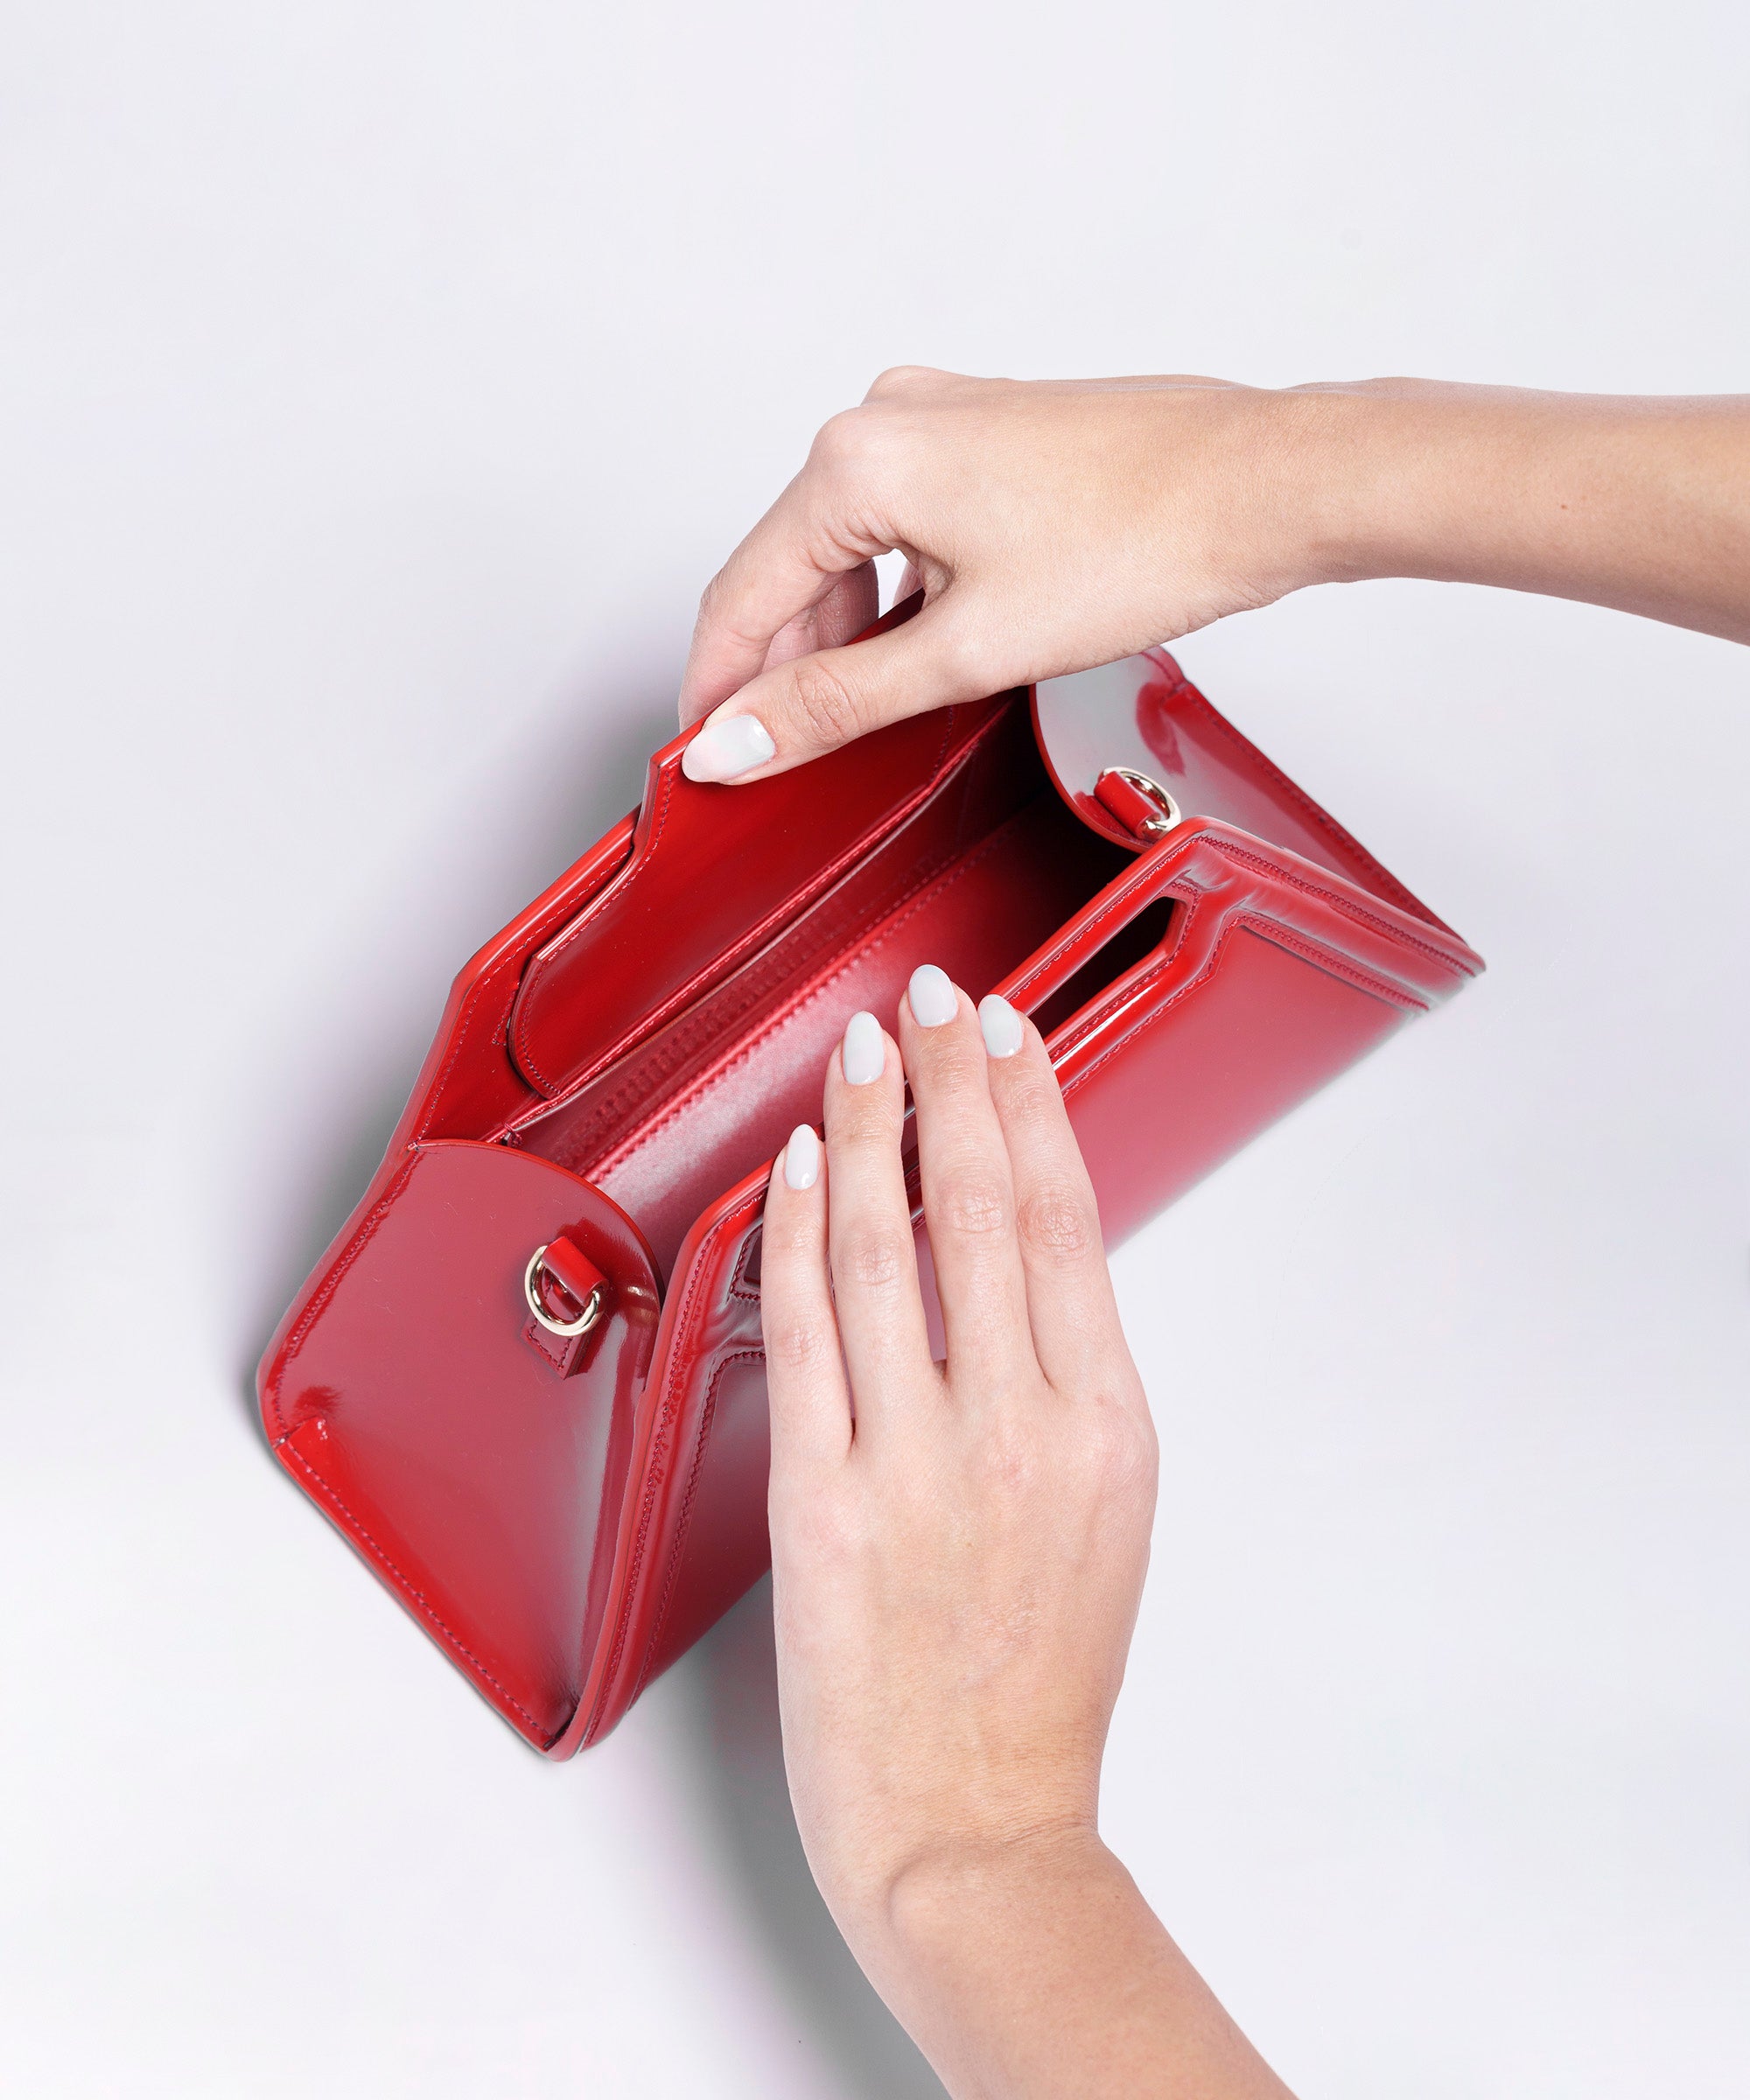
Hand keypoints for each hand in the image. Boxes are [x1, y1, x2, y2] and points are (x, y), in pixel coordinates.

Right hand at [678, 369, 1749, 783]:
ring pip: (849, 550)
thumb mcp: (964, 652)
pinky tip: (918, 655)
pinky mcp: (988, 435)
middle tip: (780, 756)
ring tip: (857, 719)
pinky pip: (902, 527)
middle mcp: (887, 418)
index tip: (704, 754)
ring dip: (842, 637)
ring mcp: (942, 418)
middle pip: (790, 569)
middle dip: (781, 667)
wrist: (1264, 488)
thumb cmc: (1146, 542)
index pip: (740, 592)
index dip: (717, 687)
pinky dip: (895, 597)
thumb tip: (739, 740)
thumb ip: (835, 702)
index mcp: (858, 457)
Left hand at [760, 966, 1289, 2097]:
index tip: (1007, 1032)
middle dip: (951, 1077)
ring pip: (888, 1250)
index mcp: (1105, 1429)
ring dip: (871, 1128)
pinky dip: (800, 1235)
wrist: (974, 1835)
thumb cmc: (1037, 1686)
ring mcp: (915, 1466)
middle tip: (931, 997)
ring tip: (861, 1050)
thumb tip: (1023, 1256)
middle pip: (982, 1206)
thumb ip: (1067, 1382)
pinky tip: (800, 1165)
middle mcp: (1018, 1432)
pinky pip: (804, 1335)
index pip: (1068, 1220)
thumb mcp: (1105, 1513)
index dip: (1030, 1105)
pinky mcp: (821, 1508)